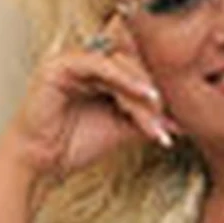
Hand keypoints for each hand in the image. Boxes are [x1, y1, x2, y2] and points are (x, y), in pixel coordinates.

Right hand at [1, 14, 175, 181]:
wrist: (42, 164)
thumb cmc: (75, 143)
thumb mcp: (123, 127)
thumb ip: (148, 117)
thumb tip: (181, 119)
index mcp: (102, 69)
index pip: (139, 63)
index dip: (160, 81)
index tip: (178, 107)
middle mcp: (88, 58)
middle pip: (134, 61)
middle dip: (154, 93)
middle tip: (167, 119)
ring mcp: (73, 58)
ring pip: (121, 63)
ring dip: (143, 91)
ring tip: (157, 115)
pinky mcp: (60, 64)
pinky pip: (100, 64)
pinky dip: (124, 79)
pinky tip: (143, 94)